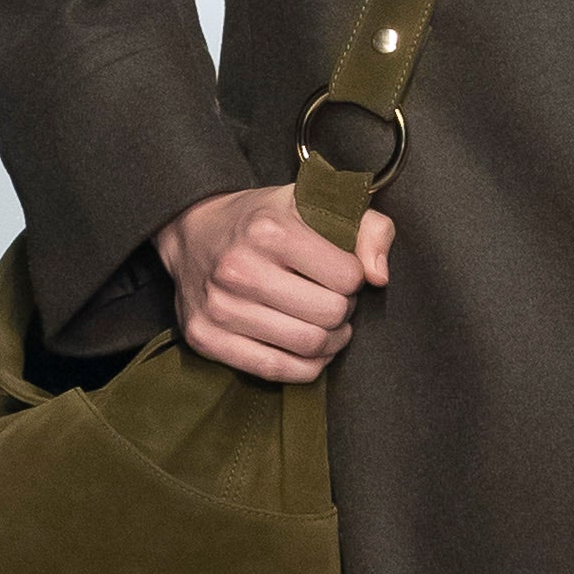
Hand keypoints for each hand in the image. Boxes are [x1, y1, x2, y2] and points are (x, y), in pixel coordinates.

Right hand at [155, 182, 393, 381]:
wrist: (195, 232)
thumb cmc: (266, 220)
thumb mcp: (319, 203)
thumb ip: (368, 227)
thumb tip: (378, 277)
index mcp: (270, 229)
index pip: (349, 277)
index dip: (355, 278)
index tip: (341, 272)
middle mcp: (239, 268)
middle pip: (330, 314)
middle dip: (343, 310)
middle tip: (332, 299)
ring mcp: (219, 306)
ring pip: (308, 346)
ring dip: (330, 341)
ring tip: (324, 323)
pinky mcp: (205, 338)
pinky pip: (276, 370)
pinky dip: (305, 366)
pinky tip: (309, 348)